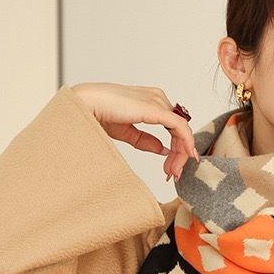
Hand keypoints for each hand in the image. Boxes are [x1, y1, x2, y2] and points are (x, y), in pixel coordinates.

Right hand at [71, 82, 198, 180]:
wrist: (86, 106)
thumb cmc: (99, 114)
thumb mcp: (129, 132)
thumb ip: (147, 141)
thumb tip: (164, 150)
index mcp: (151, 102)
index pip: (173, 127)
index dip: (176, 150)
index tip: (171, 169)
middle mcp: (157, 98)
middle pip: (179, 129)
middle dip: (180, 155)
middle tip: (174, 174)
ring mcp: (158, 101)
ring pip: (181, 130)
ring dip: (181, 154)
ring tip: (174, 172)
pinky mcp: (156, 109)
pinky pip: (180, 127)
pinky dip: (186, 143)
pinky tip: (187, 156)